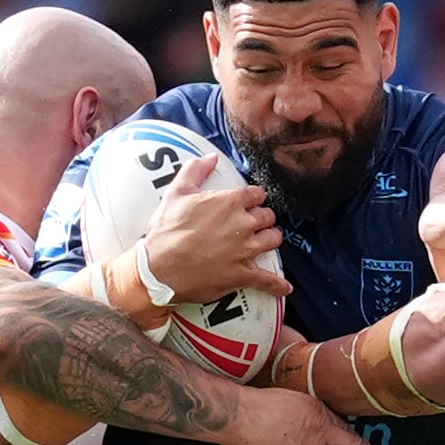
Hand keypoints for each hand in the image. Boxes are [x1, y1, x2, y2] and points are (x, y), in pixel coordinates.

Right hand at [140, 155, 291, 301]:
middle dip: (263, 218)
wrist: (158, 268)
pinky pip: (266, 280)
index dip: (254, 198)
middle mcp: (243, 224)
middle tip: (255, 222)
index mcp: (230, 202)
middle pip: (268, 216)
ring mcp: (245, 250)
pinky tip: (285, 288)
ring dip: (271, 239)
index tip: (250, 202)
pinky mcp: (242, 275)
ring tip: (265, 241)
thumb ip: (195, 170)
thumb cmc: (166, 230)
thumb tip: (210, 157)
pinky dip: (277, 285)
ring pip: (272, 240)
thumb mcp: (176, 192)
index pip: (257, 194)